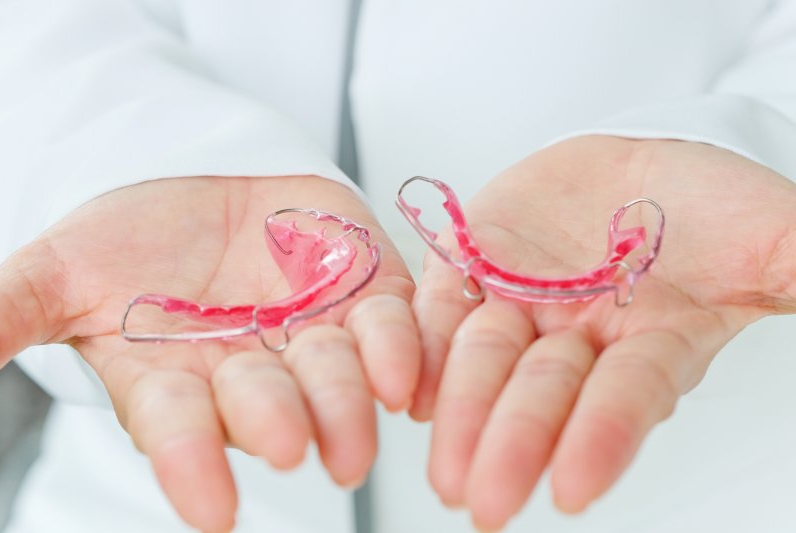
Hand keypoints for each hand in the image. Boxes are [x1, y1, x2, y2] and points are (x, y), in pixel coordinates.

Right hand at [0, 176, 419, 532]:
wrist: (204, 183)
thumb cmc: (130, 237)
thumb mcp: (60, 270)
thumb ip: (10, 313)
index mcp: (178, 379)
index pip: (180, 430)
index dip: (192, 466)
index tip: (212, 513)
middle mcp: (250, 370)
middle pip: (269, 405)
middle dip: (279, 423)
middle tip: (292, 447)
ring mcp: (313, 333)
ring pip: (336, 374)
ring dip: (348, 401)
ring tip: (361, 429)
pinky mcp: (365, 292)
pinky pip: (391, 325)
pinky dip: (403, 349)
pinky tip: (407, 379)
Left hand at [411, 136, 795, 529]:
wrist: (639, 163)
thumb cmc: (709, 205)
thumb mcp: (769, 234)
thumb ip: (791, 268)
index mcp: (650, 342)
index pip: (625, 397)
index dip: (602, 439)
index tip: (571, 492)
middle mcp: (578, 337)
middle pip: (541, 392)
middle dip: (514, 444)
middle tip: (482, 506)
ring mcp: (520, 302)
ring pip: (483, 360)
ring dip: (461, 411)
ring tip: (442, 468)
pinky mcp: (472, 264)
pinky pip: (440, 308)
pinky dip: (421, 346)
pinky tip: (406, 392)